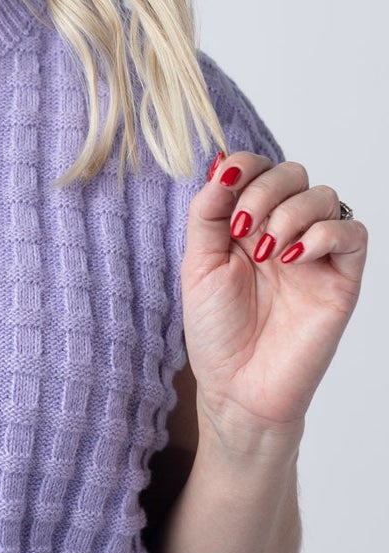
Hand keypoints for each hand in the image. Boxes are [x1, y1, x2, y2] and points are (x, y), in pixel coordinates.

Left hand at [180, 150, 367, 445]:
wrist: (239, 387)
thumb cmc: (217, 332)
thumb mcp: (198, 265)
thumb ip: (208, 212)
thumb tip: (222, 165)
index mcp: (248, 223)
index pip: (259, 169)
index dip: (246, 166)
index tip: (225, 186)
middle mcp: (284, 232)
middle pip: (294, 173)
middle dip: (266, 190)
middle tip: (244, 228)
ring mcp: (315, 254)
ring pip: (325, 197)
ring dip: (292, 213)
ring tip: (268, 253)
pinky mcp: (342, 278)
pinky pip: (353, 233)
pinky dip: (325, 234)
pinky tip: (294, 257)